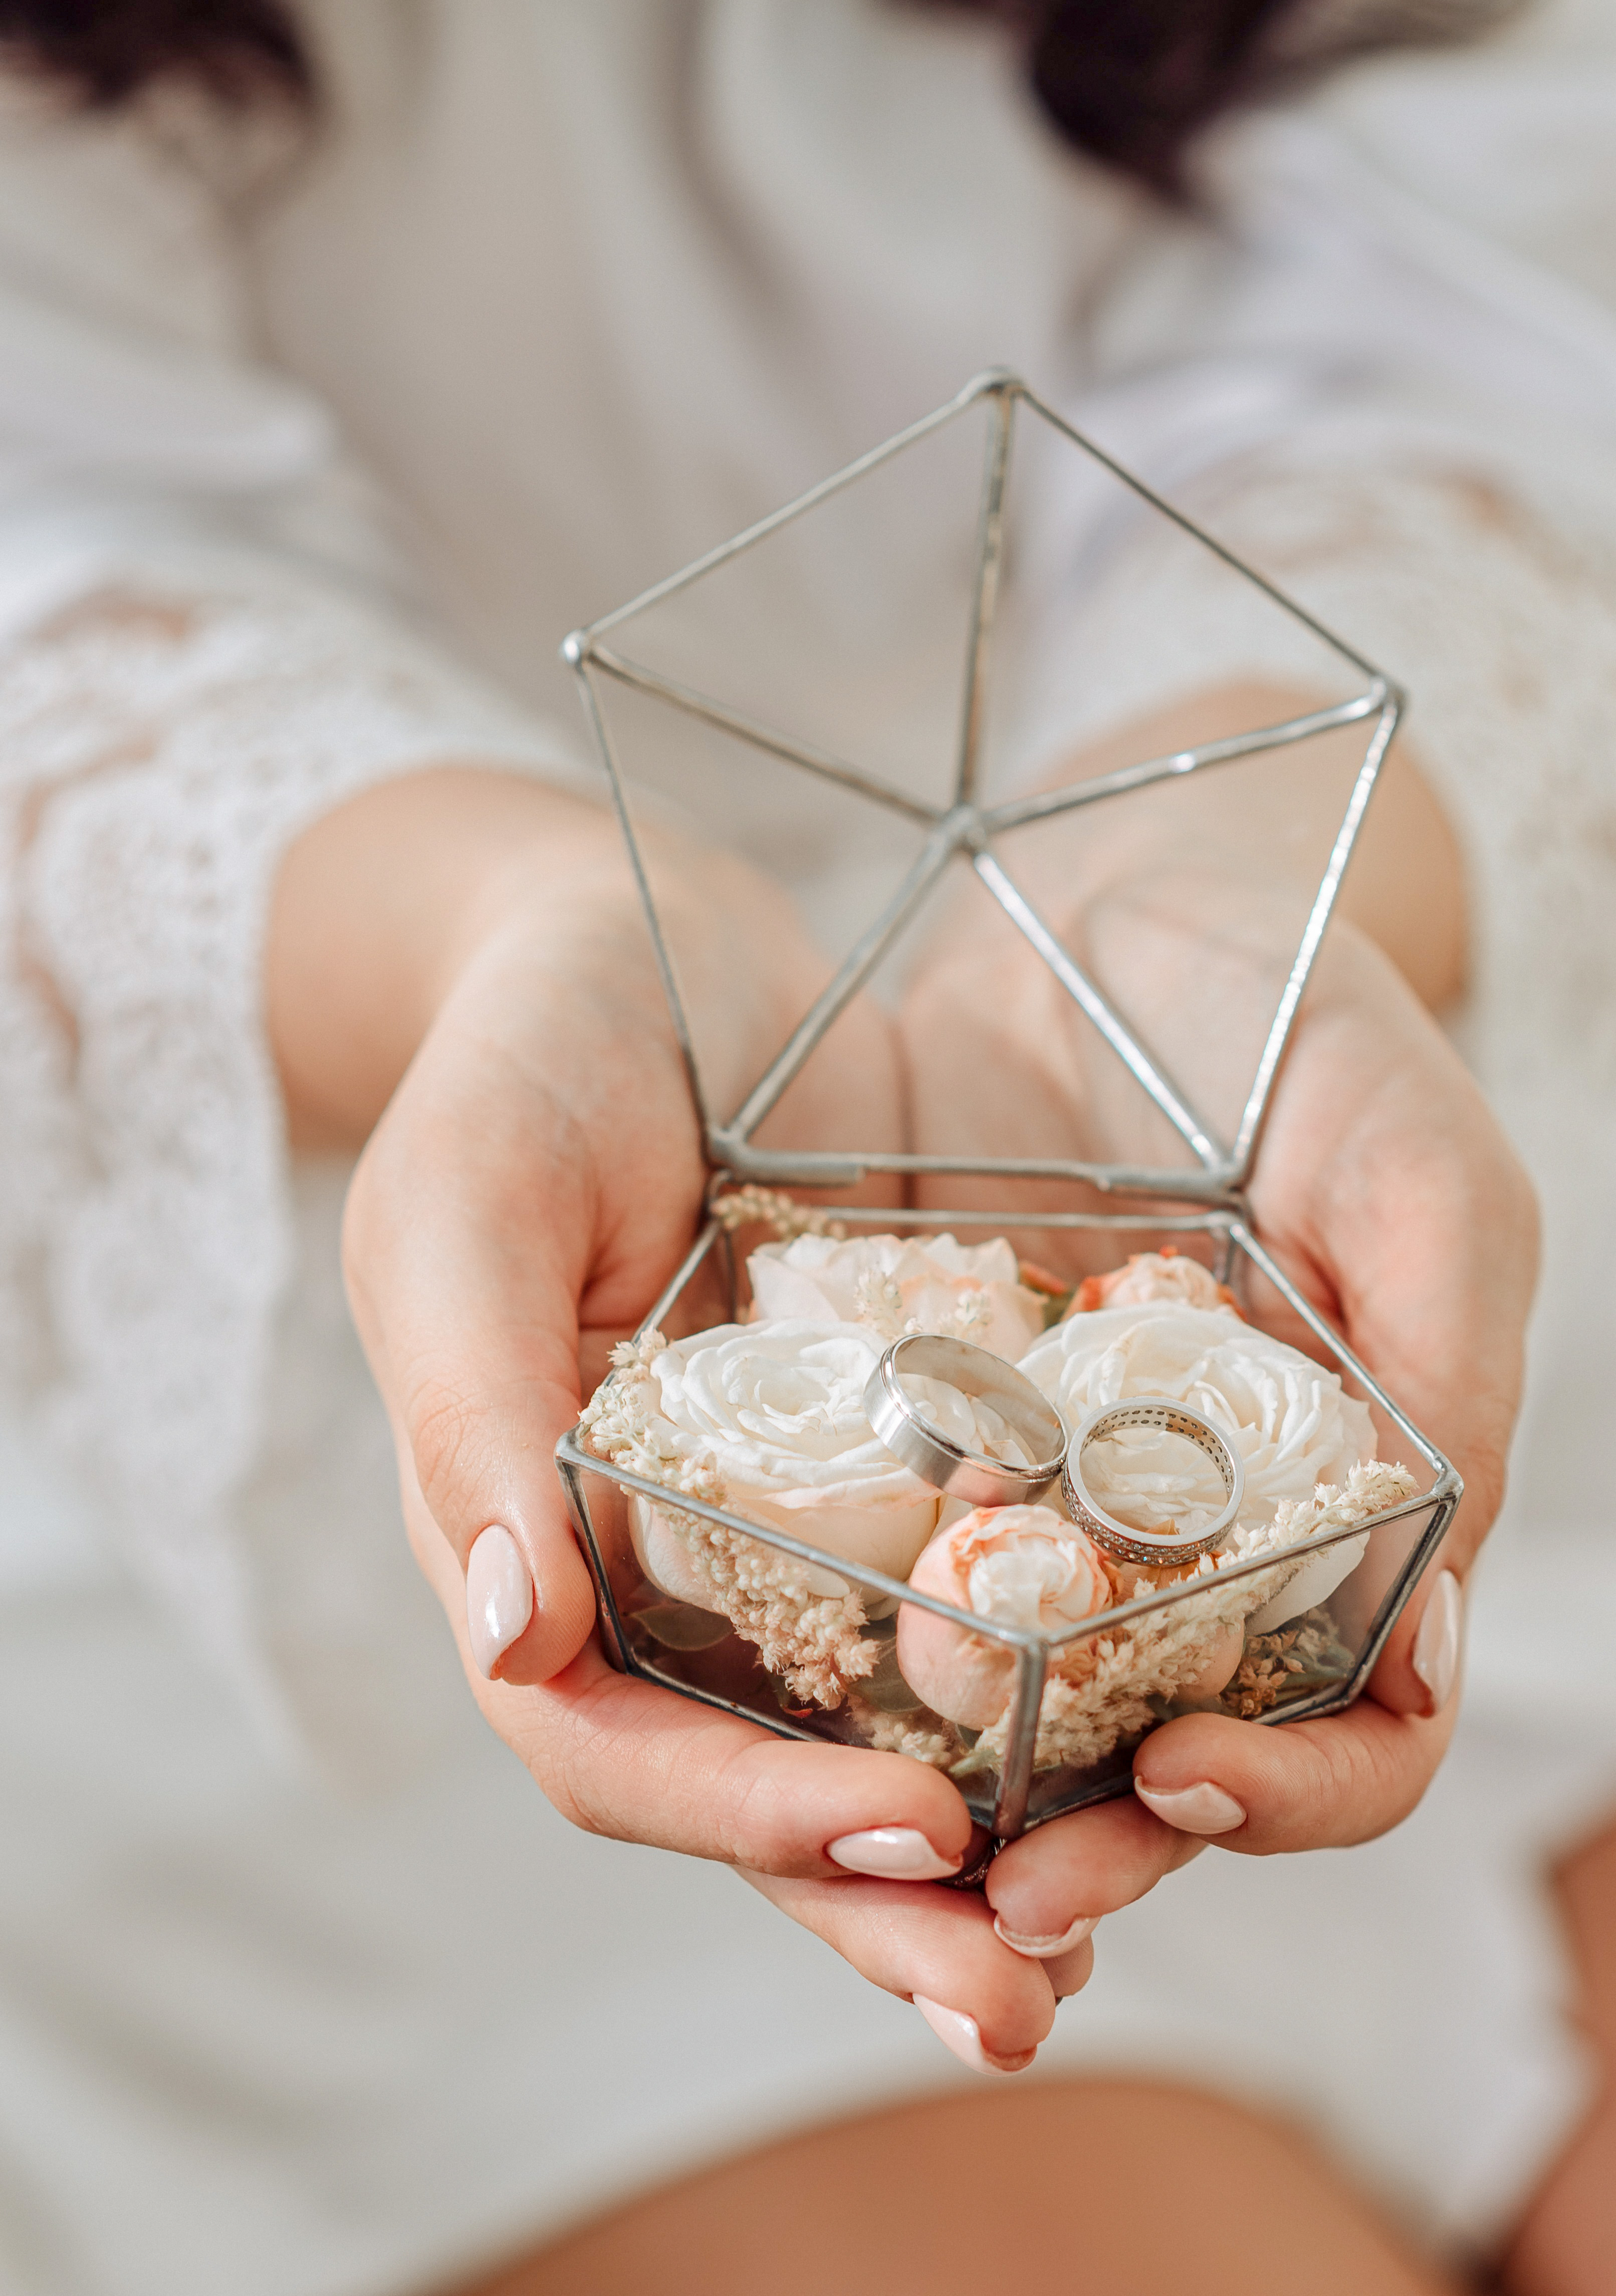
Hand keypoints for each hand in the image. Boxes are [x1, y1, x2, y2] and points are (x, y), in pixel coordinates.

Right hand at [279, 769, 1095, 2066]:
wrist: (630, 945)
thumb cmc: (525, 1055)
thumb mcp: (466, 1198)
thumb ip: (467, 1405)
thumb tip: (509, 1640)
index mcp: (518, 1532)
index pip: (598, 1735)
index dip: (734, 1811)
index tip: (905, 1831)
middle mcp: (634, 1564)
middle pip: (737, 1786)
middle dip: (869, 1903)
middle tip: (1019, 2002)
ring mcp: (753, 1523)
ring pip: (841, 1734)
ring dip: (957, 1858)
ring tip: (1085, 1947)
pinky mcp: (863, 1458)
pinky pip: (932, 1603)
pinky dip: (1011, 1695)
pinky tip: (1126, 1750)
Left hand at [897, 683, 1537, 1959]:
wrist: (1103, 890)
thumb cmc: (1296, 1012)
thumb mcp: (1417, 1162)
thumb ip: (1447, 1362)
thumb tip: (1421, 1625)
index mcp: (1336, 1508)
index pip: (1350, 1725)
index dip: (1292, 1793)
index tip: (1186, 1774)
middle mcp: (1185, 1534)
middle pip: (1156, 1761)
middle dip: (1090, 1852)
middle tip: (998, 1899)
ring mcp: (1036, 1492)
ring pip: (1001, 1711)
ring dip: (945, 1809)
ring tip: (878, 1850)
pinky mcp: (899, 1428)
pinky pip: (863, 1570)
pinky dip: (833, 1653)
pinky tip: (767, 1693)